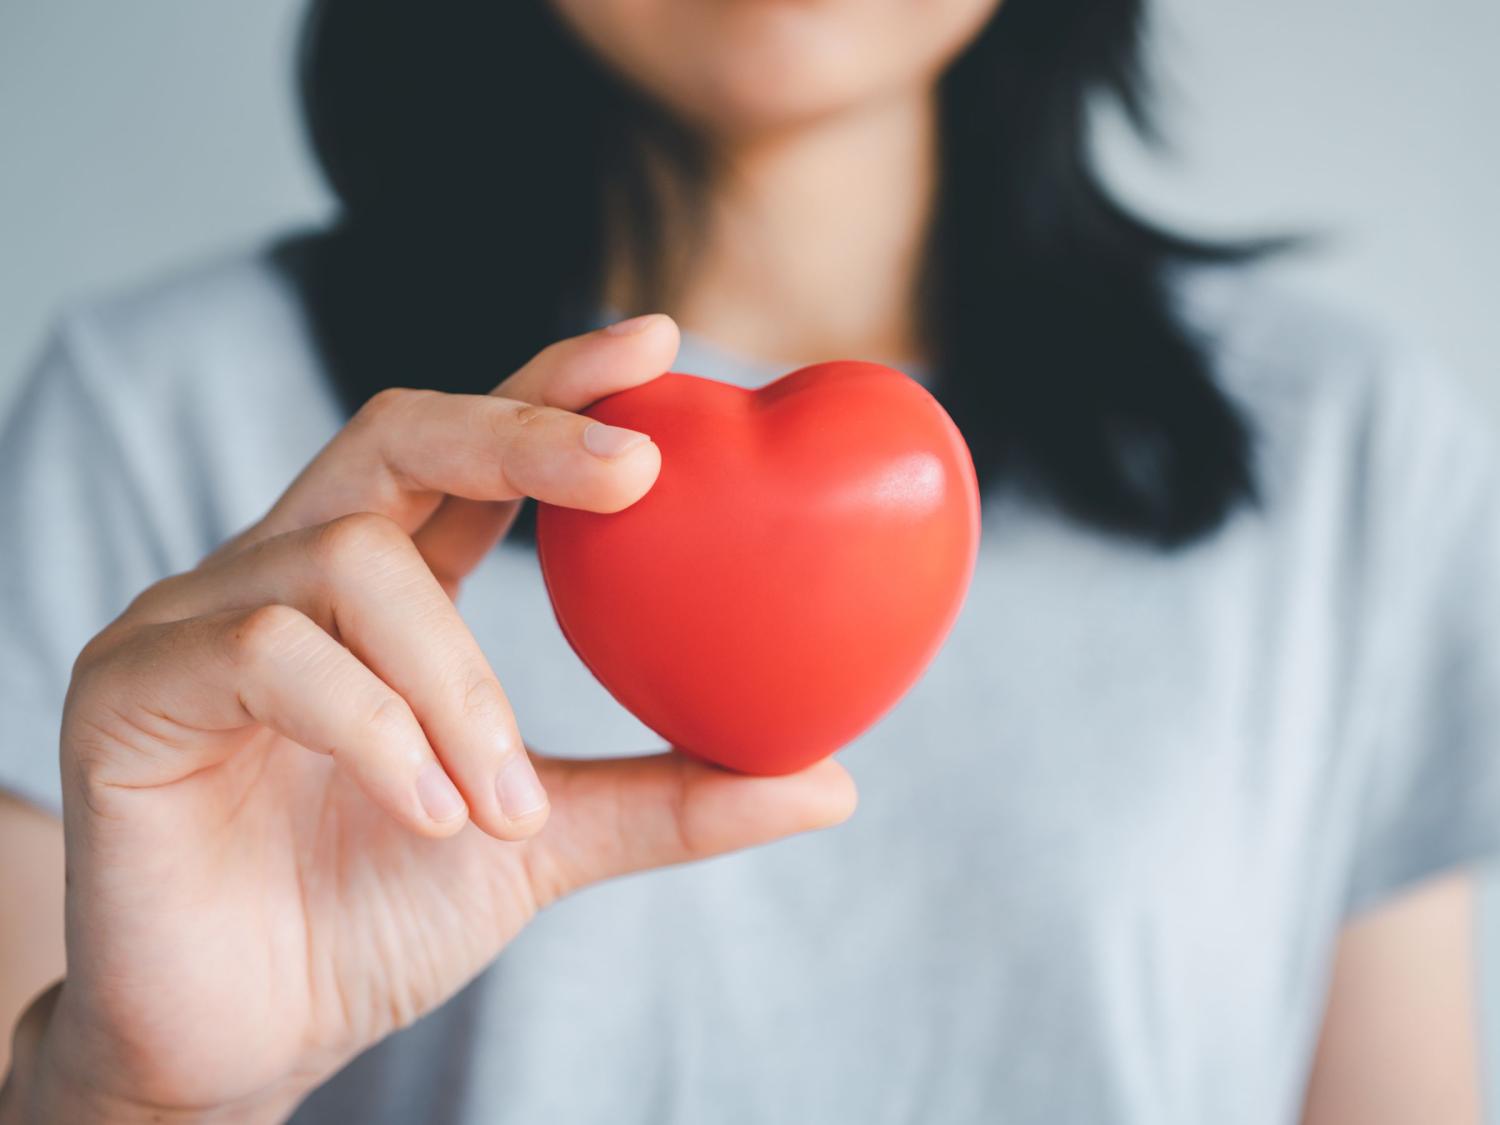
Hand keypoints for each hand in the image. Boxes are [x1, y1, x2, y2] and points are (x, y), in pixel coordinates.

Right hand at [18, 315, 856, 1121]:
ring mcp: (196, 619)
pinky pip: (270, 650)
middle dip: (521, 432)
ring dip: (459, 684)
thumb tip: (832, 779)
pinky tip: (431, 814)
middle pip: (397, 432)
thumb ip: (670, 798)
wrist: (242, 1041)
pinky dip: (378, 728)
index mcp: (380, 590)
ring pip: (351, 560)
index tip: (657, 345)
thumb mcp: (545, 842)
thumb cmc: (375, 921)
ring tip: (501, 801)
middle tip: (638, 471)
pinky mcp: (129, 687)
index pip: (465, 451)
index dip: (553, 389)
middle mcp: (283, 575)